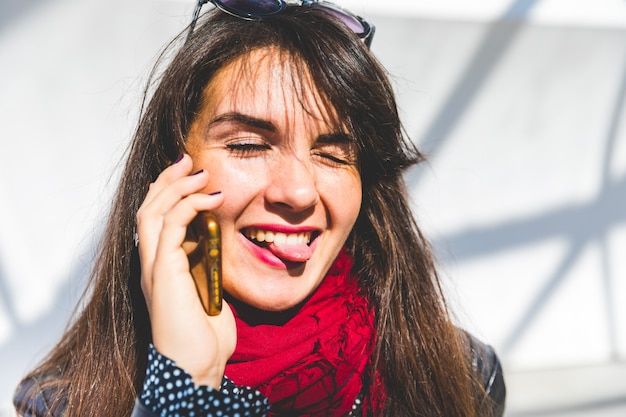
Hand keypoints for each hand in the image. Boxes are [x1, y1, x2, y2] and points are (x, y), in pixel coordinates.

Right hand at [136, 154, 234, 387]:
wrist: (198, 365)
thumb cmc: (205, 334)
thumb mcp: (207, 288)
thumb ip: (204, 263)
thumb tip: (214, 240)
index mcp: (160, 266)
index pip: (155, 219)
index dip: (168, 192)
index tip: (189, 174)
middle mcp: (151, 263)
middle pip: (148, 208)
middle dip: (167, 180)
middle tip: (188, 160)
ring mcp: (153, 267)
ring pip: (152, 212)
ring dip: (175, 186)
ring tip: (199, 171)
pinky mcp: (163, 271)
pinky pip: (171, 226)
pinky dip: (189, 206)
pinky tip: (211, 198)